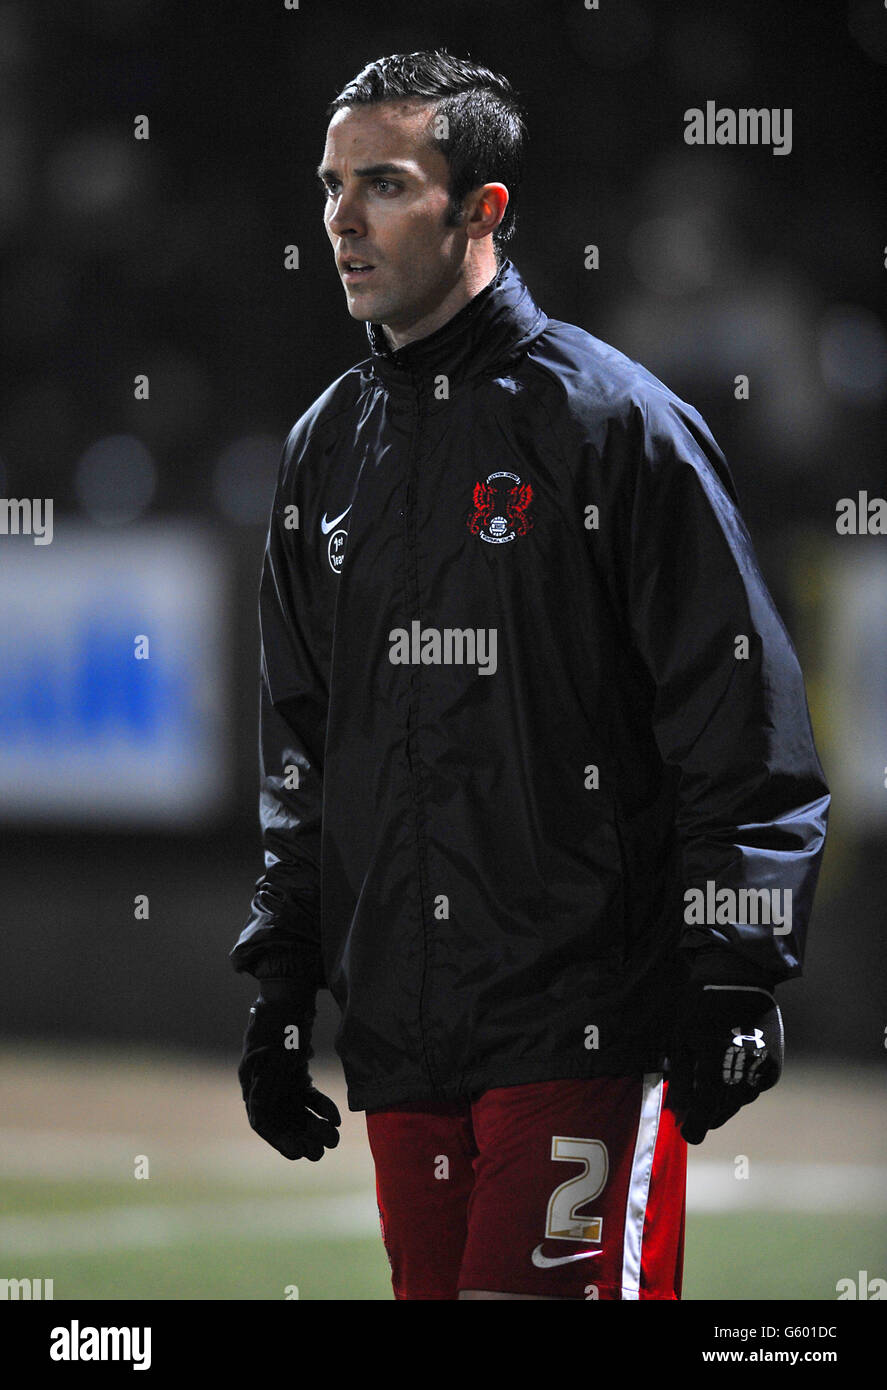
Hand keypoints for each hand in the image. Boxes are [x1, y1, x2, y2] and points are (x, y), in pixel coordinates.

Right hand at [238, 997, 340, 1160]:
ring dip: (314, 1125)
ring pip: (297, 1112)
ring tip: (333, 1139)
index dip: (279, 1139)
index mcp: (252, 1083)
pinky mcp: (295, 1074)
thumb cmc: (278, 1021)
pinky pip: (308, 1097)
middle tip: (321, 1152)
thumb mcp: (273, 1051)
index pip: (262, 1120)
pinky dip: (320, 1107)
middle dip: (302, 1136)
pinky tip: (336, 1117)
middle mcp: (265, 1086)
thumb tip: (258, 1110)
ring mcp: (280, 1081)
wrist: (288, 995)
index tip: (298, 1152)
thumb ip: (267, 1080)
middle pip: (282, 1120)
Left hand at [666, 985, 782, 1144]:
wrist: (740, 982)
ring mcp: (762, 1067)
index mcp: (715, 1053)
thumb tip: (680, 1112)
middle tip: (690, 1116)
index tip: (688, 1135)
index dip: (695, 1124)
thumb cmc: (701, 1006)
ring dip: (722, 1101)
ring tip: (707, 1088)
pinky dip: (737, 1090)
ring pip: (739, 1101)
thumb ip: (681, 1079)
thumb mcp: (680, 1038)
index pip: (706, 1102)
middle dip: (706, 1113)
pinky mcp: (773, 1067)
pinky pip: (752, 1090)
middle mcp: (744, 1064)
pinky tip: (726, 1076)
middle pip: (724, 1107)